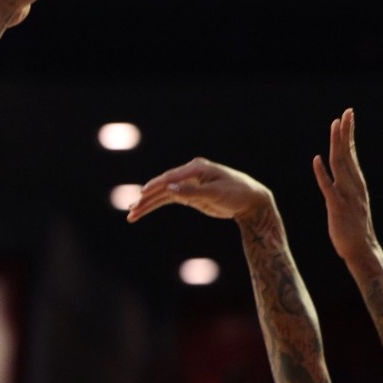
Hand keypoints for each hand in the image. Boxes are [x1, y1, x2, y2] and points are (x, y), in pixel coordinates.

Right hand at [125, 157, 272, 222]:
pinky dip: (156, 204)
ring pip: (162, 194)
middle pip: (162, 186)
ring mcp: (187, 183)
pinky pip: (168, 199)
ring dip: (147, 204)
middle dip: (146, 198)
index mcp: (196, 168)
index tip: (141, 195)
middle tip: (132, 210)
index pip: (170, 177)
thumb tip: (169, 189)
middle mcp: (189, 173)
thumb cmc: (237, 193)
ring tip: (132, 214)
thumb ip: (192, 191)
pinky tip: (143, 210)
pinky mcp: (189, 194)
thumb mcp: (216, 193)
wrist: (250, 200)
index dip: (155, 186)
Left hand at [313, 108, 378, 261]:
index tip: (348, 117)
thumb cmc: (354, 228)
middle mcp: (354, 186)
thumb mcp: (351, 202)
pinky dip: (322, 173)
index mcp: (357, 184)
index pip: (352, 154)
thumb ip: (347, 187)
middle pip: (348, 154)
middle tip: (346, 112)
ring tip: (335, 126)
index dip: (350, 135)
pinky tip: (317, 160)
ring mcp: (346, 196)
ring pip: (341, 165)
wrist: (362, 251)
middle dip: (346, 132)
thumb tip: (342, 173)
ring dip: (337, 144)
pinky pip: (328, 188)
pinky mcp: (337, 208)